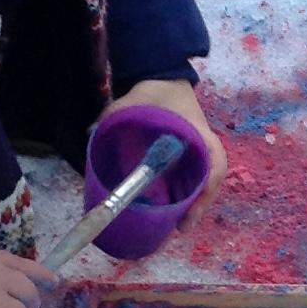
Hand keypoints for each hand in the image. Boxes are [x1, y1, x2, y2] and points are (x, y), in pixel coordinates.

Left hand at [114, 79, 227, 215]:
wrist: (165, 80)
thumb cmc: (155, 93)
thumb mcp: (133, 100)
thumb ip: (113, 114)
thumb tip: (91, 134)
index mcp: (198, 132)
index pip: (215, 165)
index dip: (205, 191)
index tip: (190, 212)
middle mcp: (206, 146)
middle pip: (212, 182)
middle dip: (199, 206)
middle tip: (181, 227)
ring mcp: (202, 152)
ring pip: (206, 184)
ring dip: (196, 205)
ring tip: (178, 226)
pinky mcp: (193, 157)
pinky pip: (197, 180)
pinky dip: (191, 196)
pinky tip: (176, 211)